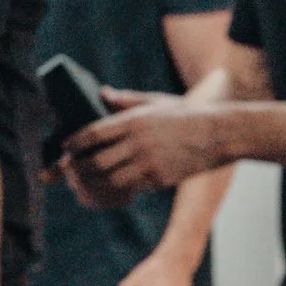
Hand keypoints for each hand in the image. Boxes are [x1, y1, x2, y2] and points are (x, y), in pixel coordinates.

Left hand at [68, 91, 222, 198]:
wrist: (220, 134)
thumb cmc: (187, 116)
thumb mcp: (157, 102)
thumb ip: (127, 100)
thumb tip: (102, 93)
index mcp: (135, 121)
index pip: (94, 133)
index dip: (75, 143)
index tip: (65, 148)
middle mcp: (138, 142)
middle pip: (96, 160)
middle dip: (77, 168)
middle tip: (68, 171)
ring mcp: (149, 163)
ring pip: (109, 179)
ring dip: (92, 184)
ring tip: (81, 185)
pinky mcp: (159, 179)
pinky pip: (128, 189)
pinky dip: (113, 192)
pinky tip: (106, 191)